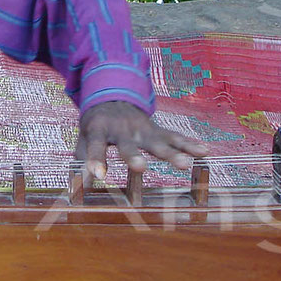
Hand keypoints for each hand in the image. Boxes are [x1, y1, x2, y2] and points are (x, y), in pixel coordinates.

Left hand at [74, 100, 209, 181]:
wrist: (113, 96)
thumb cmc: (96, 124)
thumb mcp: (84, 137)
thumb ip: (82, 158)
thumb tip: (76, 184)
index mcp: (100, 129)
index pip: (96, 146)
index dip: (97, 160)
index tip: (98, 175)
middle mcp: (122, 129)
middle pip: (130, 144)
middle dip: (135, 156)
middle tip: (141, 168)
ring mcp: (142, 128)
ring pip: (158, 141)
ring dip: (172, 152)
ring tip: (184, 164)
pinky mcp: (157, 129)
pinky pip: (175, 137)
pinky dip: (189, 144)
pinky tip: (204, 152)